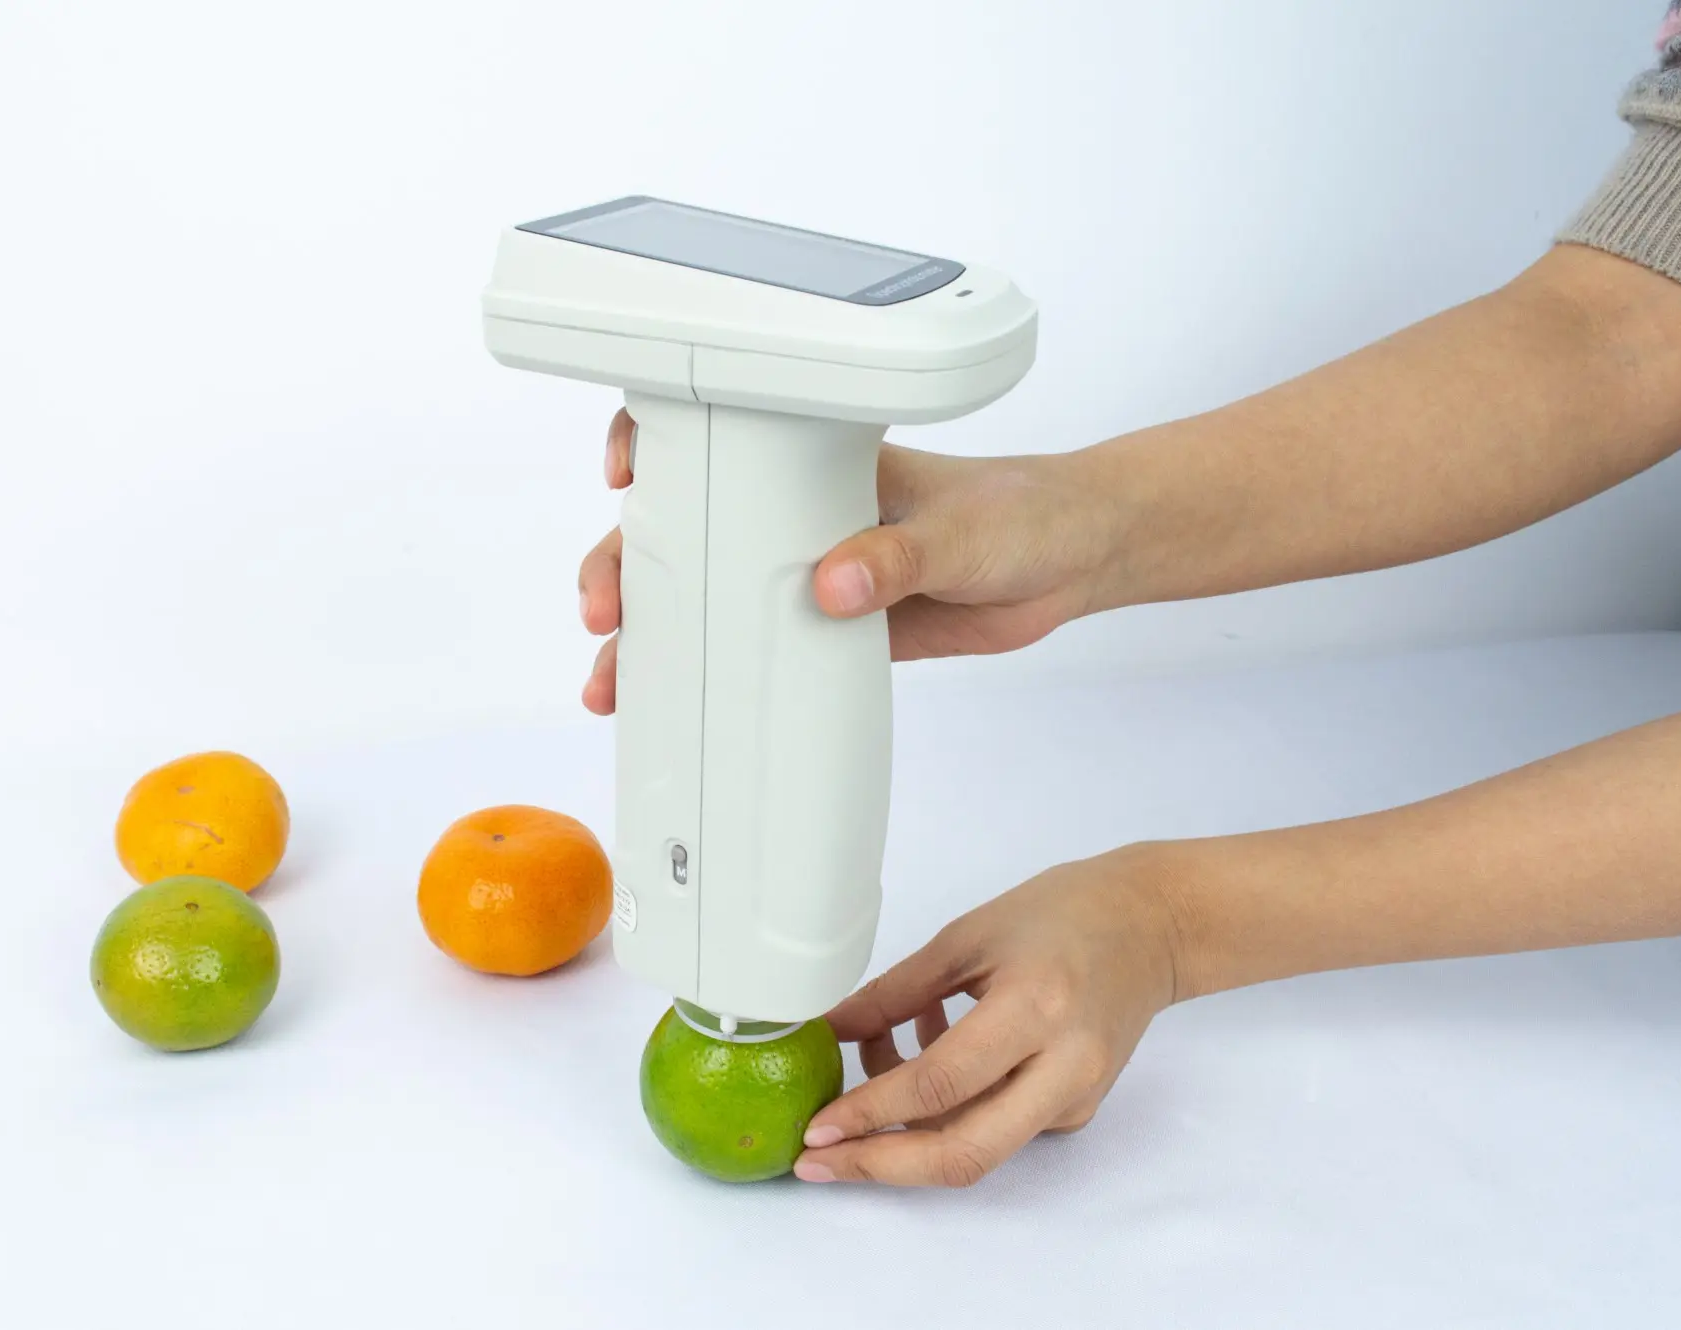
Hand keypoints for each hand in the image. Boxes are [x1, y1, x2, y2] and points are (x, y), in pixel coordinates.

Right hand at [576, 408, 1121, 713]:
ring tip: (615, 684)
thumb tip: (830, 584)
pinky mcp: (834, 631)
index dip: (654, 449)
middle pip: (687, 531)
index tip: (625, 476)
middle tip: (606, 610)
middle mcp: (798, 514)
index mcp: (818, 462)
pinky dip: (715, 679)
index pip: (717, 436)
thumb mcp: (960, 531)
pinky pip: (758, 653)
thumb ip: (897, 555)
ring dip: (656, 638)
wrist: (1074, 562)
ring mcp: (810, 573)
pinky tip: (676, 709)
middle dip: (628, 566)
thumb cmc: (1021, 515)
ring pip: (710, 599)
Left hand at [791, 847, 1180, 1186]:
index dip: (870, 1113)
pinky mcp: (1074, 1111)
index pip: (939, 1085)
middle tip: (817, 1161)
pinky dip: (943, 1109)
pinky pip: (994, 1128)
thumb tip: (828, 1030)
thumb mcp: (965, 938)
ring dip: (906, 1128)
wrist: (1152, 927)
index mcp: (1034, 1009)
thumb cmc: (1062, 915)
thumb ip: (894, 992)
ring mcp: (1074, 1098)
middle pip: (963, 1153)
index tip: (816, 1129)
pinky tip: (923, 1052)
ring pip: (974, 1146)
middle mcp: (1063, 1067)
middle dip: (880, 1165)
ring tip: (871, 1062)